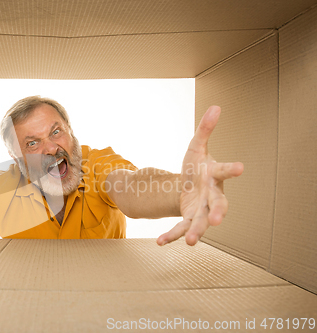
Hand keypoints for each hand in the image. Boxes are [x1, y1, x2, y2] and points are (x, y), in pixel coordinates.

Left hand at [157, 106, 243, 245]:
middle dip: (220, 213)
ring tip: (190, 241)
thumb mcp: (197, 147)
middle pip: (219, 205)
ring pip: (201, 223)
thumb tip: (216, 106)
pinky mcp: (189, 219)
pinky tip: (160, 242)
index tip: (240, 167)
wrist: (190, 185)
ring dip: (196, 231)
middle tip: (219, 220)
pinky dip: (172, 236)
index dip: (231, 169)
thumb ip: (205, 130)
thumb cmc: (197, 166)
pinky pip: (181, 229)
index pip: (224, 171)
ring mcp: (202, 210)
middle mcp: (212, 196)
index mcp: (215, 176)